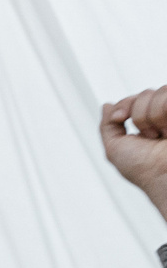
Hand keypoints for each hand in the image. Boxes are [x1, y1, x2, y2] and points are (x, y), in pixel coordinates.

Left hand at [102, 86, 166, 208]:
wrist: (162, 175)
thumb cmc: (141, 168)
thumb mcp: (115, 147)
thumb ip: (107, 125)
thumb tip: (106, 105)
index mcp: (147, 123)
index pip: (134, 98)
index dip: (124, 104)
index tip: (119, 118)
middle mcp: (164, 116)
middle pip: (146, 93)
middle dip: (140, 115)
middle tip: (147, 136)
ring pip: (160, 92)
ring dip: (153, 116)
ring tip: (160, 135)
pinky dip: (163, 113)